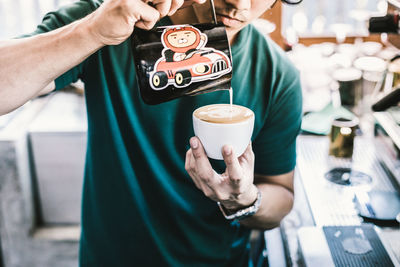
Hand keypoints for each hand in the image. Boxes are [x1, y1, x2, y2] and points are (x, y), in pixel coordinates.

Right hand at [86, 0, 205, 45]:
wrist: (100, 29)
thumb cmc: (125, 17)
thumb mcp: (150, 7)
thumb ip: (170, 2)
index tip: (201, 0)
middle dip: (174, 3)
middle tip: (159, 9)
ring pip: (165, 1)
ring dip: (158, 13)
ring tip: (142, 15)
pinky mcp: (130, 4)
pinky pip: (154, 16)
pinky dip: (147, 24)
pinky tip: (134, 22)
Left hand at [185, 137, 257, 210]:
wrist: (236, 199)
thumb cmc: (244, 177)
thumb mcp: (249, 165)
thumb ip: (245, 149)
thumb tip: (242, 129)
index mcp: (238, 186)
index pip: (234, 175)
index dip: (230, 161)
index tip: (227, 146)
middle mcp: (221, 191)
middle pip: (206, 175)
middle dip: (199, 156)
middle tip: (195, 140)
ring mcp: (209, 191)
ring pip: (196, 172)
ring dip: (193, 155)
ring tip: (195, 141)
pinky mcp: (200, 187)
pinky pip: (191, 172)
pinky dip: (190, 158)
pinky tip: (193, 149)